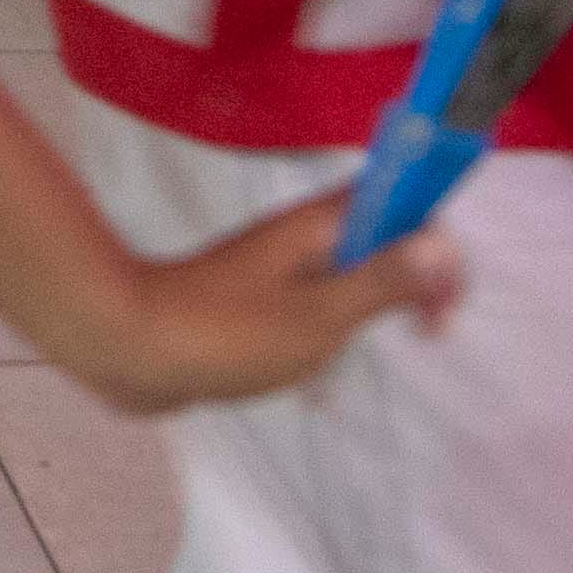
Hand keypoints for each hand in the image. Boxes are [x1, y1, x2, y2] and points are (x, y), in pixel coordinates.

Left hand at [68, 196, 464, 413]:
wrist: (128, 347)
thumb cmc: (225, 331)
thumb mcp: (319, 315)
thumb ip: (382, 281)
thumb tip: (445, 244)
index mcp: (320, 225)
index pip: (400, 197)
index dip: (436, 237)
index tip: (443, 299)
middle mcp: (300, 237)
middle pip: (380, 237)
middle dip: (413, 279)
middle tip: (425, 333)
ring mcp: (274, 269)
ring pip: (348, 274)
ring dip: (373, 307)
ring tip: (382, 350)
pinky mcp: (252, 304)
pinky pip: (312, 307)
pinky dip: (331, 332)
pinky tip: (323, 376)